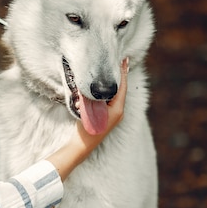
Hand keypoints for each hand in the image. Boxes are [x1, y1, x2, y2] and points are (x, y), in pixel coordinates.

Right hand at [47, 58, 128, 180]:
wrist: (82, 146)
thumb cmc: (87, 129)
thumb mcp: (90, 110)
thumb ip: (94, 98)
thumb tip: (94, 87)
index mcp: (118, 109)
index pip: (122, 87)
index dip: (122, 73)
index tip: (124, 61)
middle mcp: (118, 112)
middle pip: (120, 90)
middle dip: (119, 77)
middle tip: (119, 62)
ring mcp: (114, 116)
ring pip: (115, 95)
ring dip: (112, 85)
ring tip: (111, 72)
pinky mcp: (108, 117)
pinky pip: (109, 101)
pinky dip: (106, 93)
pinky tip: (102, 89)